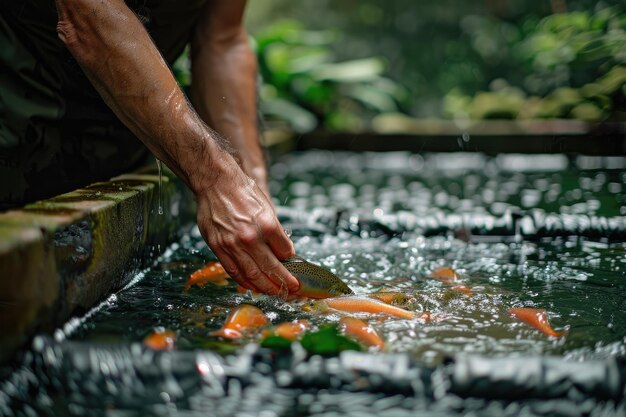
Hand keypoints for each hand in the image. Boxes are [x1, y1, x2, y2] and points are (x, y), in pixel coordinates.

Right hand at [195, 160, 297, 295]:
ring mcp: (232, 244)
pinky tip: (253, 287)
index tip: (293, 266)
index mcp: (267, 225)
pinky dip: (245, 282)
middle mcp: (250, 237)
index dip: (290, 261)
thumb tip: (283, 251)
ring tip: (277, 293)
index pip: (284, 252)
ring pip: (252, 275)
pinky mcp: (218, 247)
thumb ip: (275, 232)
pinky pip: (234, 271)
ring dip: (266, 287)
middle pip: (270, 269)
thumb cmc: (243, 192)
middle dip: (284, 283)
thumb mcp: (267, 207)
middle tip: (293, 290)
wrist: (216, 182)